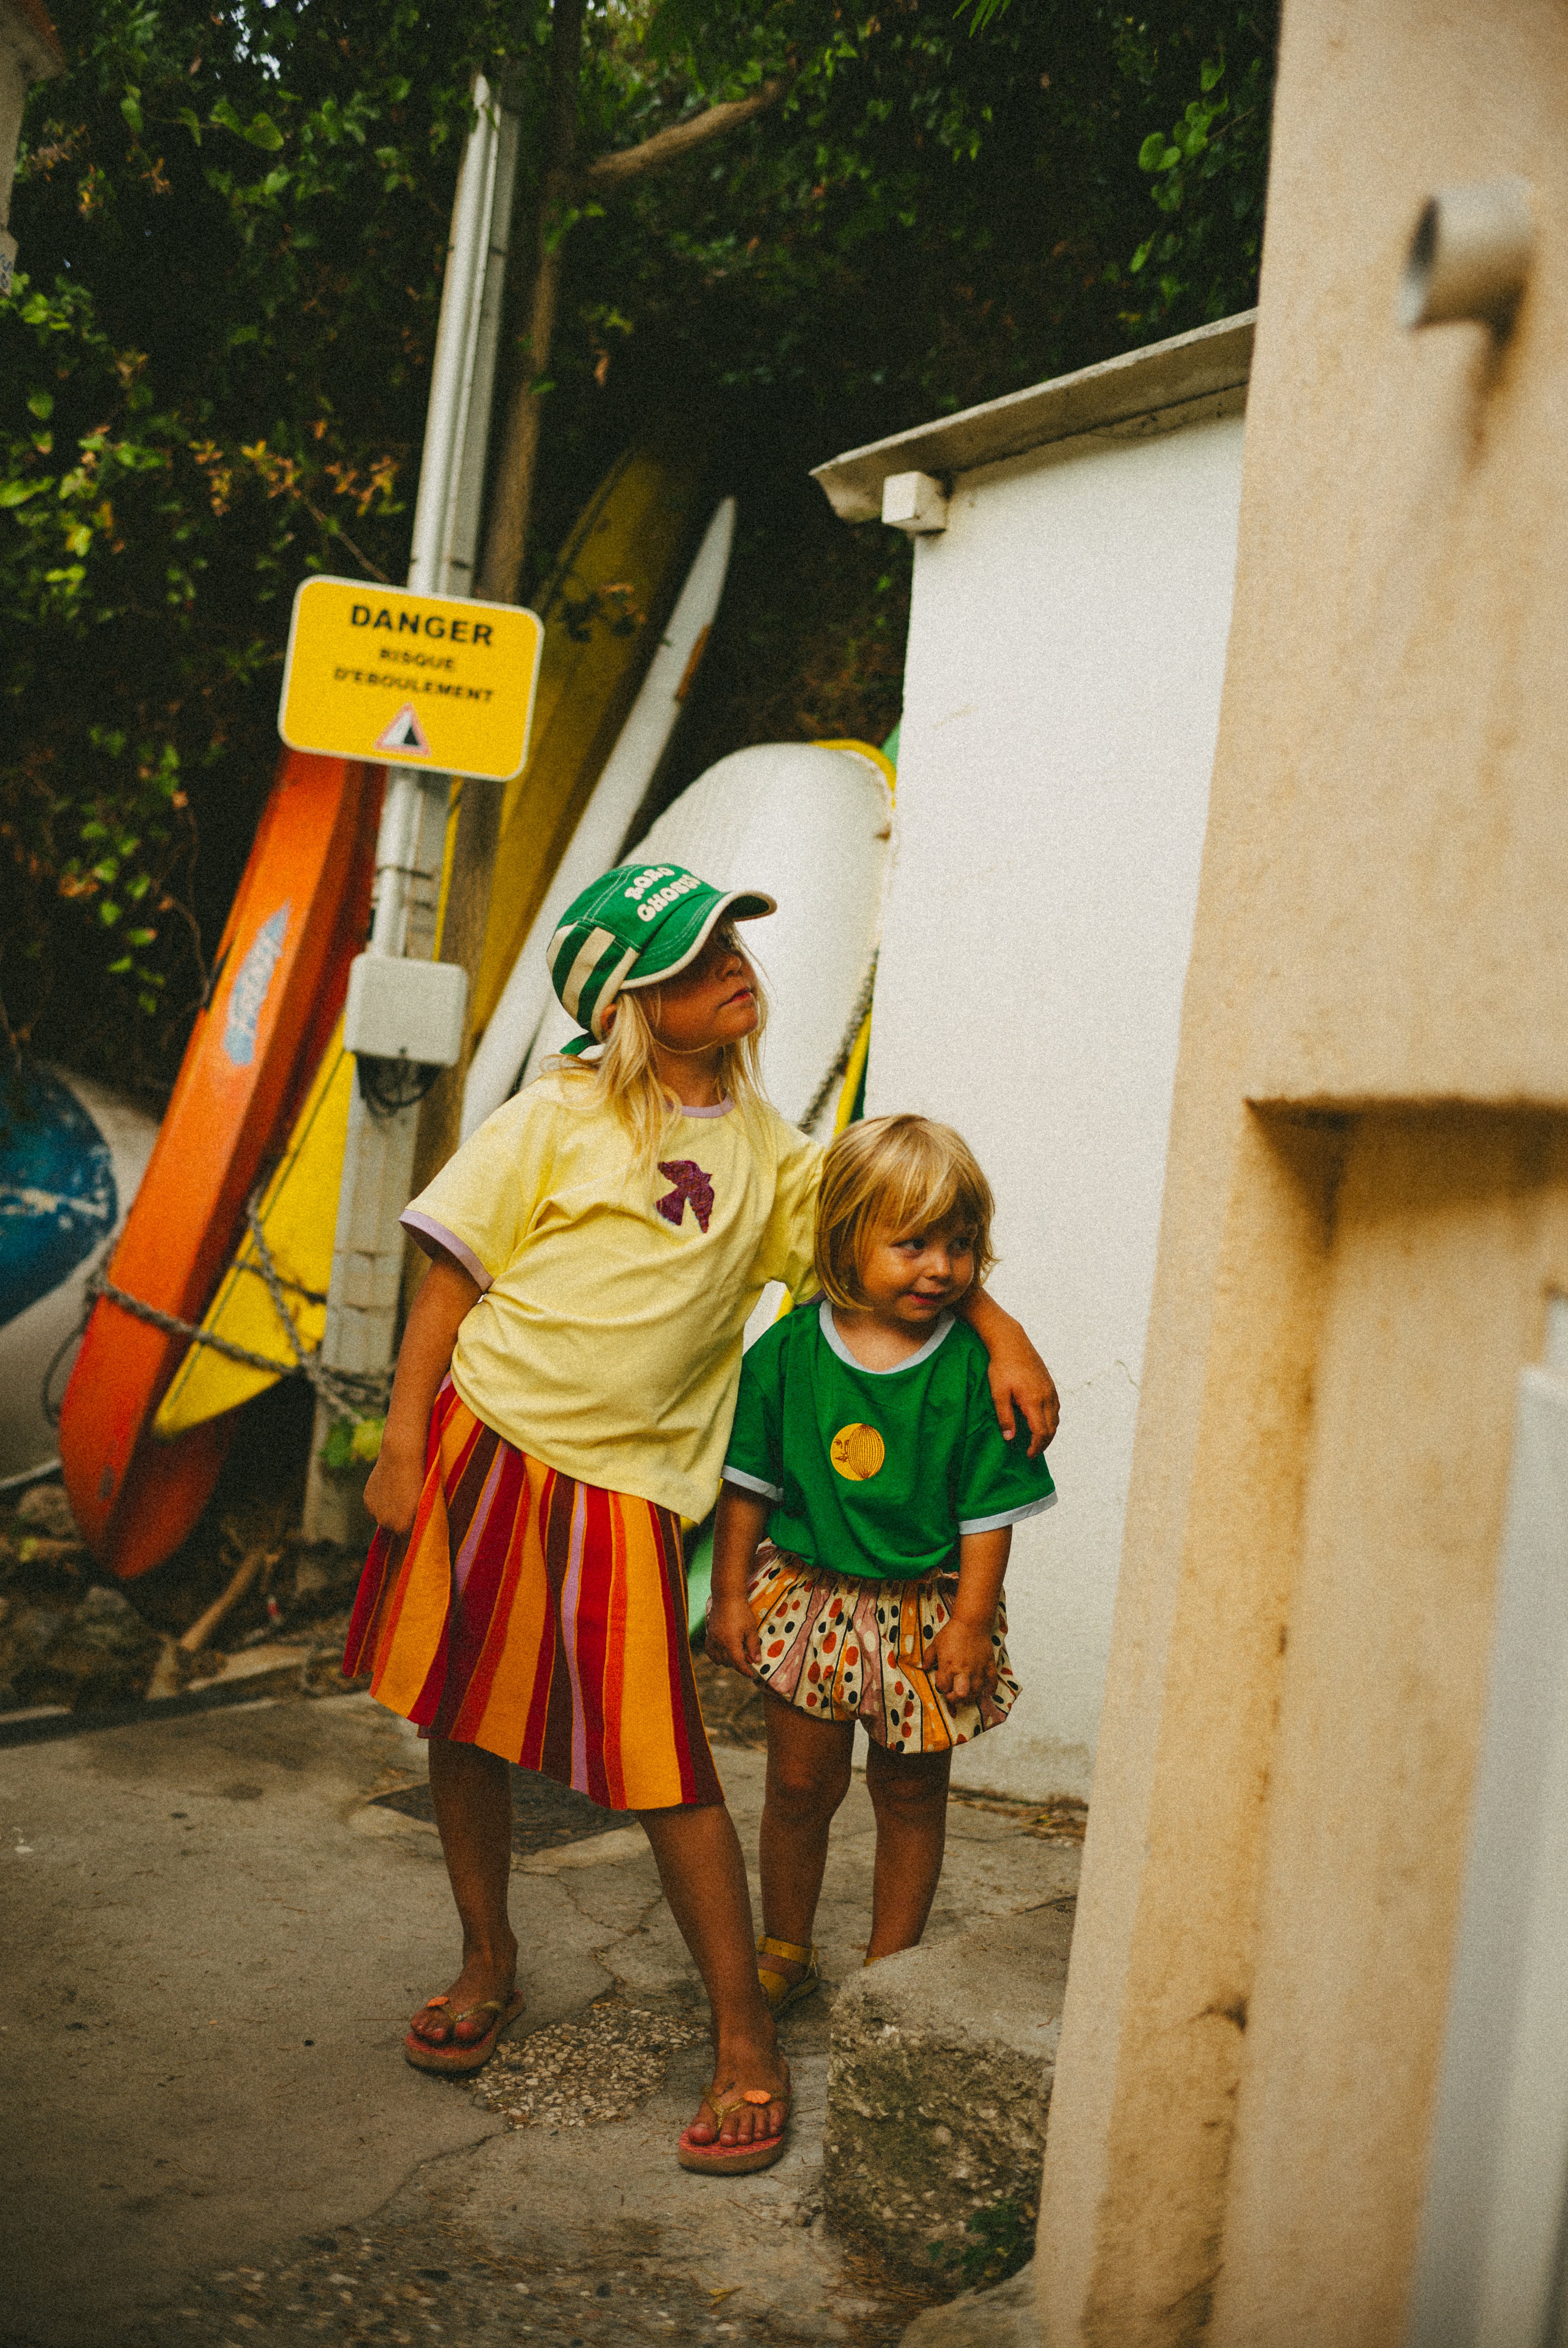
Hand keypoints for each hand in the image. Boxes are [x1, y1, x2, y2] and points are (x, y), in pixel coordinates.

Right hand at [362, 1437, 425, 1534]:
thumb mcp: (428, 1502)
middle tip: (411, 1505)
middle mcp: (387, 1524)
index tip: (420, 1523)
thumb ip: (422, 1520)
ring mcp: (375, 1513)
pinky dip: (381, 1503)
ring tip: (400, 1494)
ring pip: (385, 1520)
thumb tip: (421, 1531)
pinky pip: (375, 1509)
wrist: (402, 1454)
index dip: (416, 1531)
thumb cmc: (423, 1476)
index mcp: (405, 1527)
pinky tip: (390, 1489)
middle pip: (396, 1531)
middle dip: (403, 1522)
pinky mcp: (367, 1501)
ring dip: (391, 1513)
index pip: (411, 1540)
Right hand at [705, 1594, 761, 1678]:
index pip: (738, 1663)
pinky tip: (721, 1656)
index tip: (752, 1675)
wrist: (727, 1597)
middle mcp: (719, 1643)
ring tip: (736, 1657)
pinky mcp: (709, 1634)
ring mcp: (712, 1639)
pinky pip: (709, 1651)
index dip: (745, 1671)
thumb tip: (756, 1661)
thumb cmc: (741, 1612)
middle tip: (747, 1661)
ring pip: (719, 1659)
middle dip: (738, 1665)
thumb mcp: (751, 1629)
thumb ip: (753, 1646)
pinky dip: (715, 1656)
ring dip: (728, 1661)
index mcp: (731, 1643)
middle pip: (729, 1662)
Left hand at [932, 1615, 996, 1701]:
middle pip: (961, 1695)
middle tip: (953, 1694)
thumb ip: (928, 1656)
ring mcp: (978, 1669)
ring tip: (966, 1694)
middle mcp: (963, 1670)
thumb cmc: (952, 1632)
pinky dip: (991, 1689)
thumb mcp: (936, 1643)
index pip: (943, 1686)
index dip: (941, 1686)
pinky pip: (993, 1682)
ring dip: (971, 1697)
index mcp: (948, 1666)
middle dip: (955, 1698)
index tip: (942, 1680)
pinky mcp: (989, 1665)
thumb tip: (924, 1667)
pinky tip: (988, 1693)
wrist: (972, 1622)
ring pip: (976, 1692)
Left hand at [986, 1332, 1059, 1458]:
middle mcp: (1046, 1397)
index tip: (1028, 1455)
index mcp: (1034, 1401)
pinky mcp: (1050, 1383)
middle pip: (1052, 1428)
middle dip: (1043, 1443)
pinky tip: (1041, 1419)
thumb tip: (1010, 1439)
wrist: (1011, 1342)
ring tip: (1037, 1439)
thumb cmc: (1002, 1367)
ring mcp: (1050, 1389)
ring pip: (1056, 1418)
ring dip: (1048, 1432)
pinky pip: (1056, 1407)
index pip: (1041, 1432)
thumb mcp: (998, 1394)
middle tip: (1032, 1452)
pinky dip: (1051, 1419)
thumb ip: (1005, 1418)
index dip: (1036, 1447)